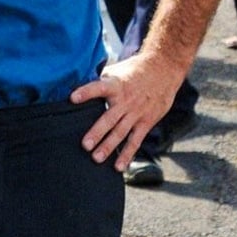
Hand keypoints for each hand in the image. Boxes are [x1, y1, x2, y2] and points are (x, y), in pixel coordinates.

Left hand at [69, 52, 181, 171]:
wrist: (164, 69)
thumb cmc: (134, 70)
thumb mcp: (117, 70)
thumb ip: (100, 80)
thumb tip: (77, 83)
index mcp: (116, 85)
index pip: (99, 87)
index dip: (86, 92)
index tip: (72, 97)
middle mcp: (126, 100)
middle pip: (109, 118)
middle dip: (97, 132)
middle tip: (85, 145)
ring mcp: (136, 113)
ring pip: (121, 132)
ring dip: (109, 146)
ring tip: (96, 158)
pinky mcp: (146, 122)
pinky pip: (135, 141)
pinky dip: (127, 154)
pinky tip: (119, 167)